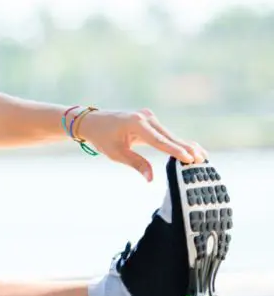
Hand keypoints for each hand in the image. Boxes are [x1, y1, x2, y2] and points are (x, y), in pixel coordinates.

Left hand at [77, 108, 206, 181]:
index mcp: (136, 123)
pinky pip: (165, 133)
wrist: (93, 122)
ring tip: (203, 156)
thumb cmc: (102, 138)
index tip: (189, 159)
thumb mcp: (116, 153)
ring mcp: (148, 117)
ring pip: (169, 134)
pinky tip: (192, 148)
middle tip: (202, 160)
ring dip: (184, 145)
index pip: (159, 140)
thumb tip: (151, 178)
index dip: (175, 150)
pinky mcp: (150, 120)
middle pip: (168, 136)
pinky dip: (176, 141)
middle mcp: (145, 117)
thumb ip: (135, 163)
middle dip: (185, 148)